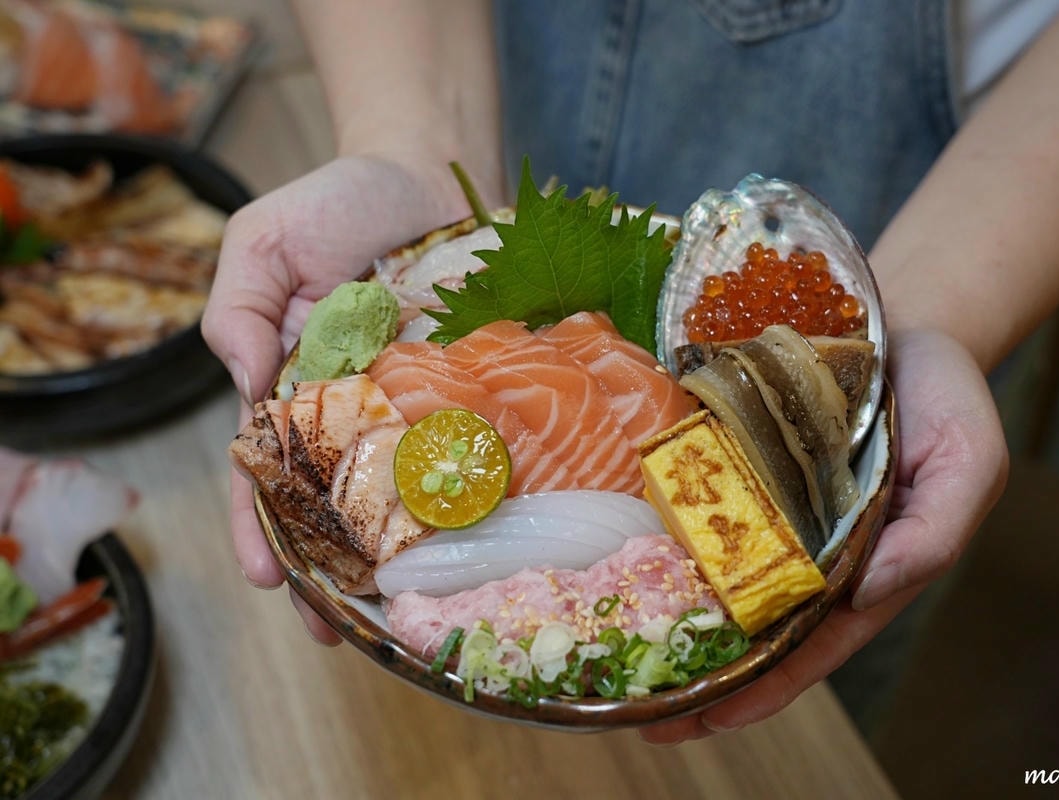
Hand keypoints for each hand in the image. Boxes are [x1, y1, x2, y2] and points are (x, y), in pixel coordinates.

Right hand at [202, 155, 472, 643]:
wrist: (432, 171)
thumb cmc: (339, 202)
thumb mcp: (265, 241)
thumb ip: (239, 307)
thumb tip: (244, 379)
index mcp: (297, 386)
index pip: (270, 471)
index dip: (261, 526)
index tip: (266, 578)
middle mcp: (360, 409)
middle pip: (340, 501)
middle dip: (333, 568)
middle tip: (335, 629)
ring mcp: (424, 403)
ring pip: (412, 490)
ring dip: (406, 553)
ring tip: (405, 611)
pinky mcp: (481, 386)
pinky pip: (479, 443)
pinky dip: (478, 491)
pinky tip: (483, 540)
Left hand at [639, 327, 1009, 743]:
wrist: (906, 324)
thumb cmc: (947, 399)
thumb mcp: (968, 463)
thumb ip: (933, 534)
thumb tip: (868, 592)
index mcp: (868, 565)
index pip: (815, 644)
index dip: (769, 687)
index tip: (714, 720)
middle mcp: (812, 549)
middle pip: (756, 627)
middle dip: (706, 676)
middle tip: (643, 715)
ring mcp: (772, 509)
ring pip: (719, 578)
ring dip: (674, 620)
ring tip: (618, 665)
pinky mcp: (742, 466)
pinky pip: (702, 509)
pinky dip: (667, 541)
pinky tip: (621, 565)